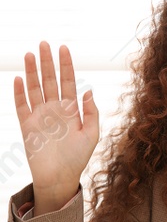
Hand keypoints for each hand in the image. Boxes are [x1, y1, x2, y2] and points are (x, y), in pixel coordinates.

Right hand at [13, 43, 98, 214]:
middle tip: (44, 43)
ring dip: (32, 71)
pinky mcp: (27, 125)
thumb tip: (89, 91)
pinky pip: (21, 105)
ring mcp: (39, 116)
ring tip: (30, 54)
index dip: (66, 66)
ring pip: (34, 88)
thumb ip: (92, 113)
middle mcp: (54, 110)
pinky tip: (19, 78)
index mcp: (71, 111)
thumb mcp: (91, 135)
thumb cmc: (78, 158)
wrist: (59, 177)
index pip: (68, 83)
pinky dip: (19, 92)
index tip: (64, 49)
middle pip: (49, 81)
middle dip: (48, 62)